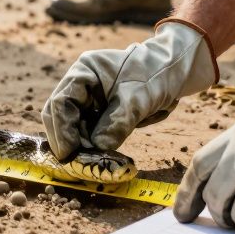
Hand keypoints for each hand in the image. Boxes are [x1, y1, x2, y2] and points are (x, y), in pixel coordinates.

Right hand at [41, 21, 216, 158]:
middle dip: (68, 140)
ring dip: (80, 145)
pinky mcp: (98, 111)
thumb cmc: (156, 75)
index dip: (62, 131)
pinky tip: (100, 155)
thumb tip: (96, 150)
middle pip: (59, 116)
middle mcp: (80, 84)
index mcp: (84, 71)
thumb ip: (116, 124)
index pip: (60, 103)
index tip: (70, 155)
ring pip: (72, 127)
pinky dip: (91, 145)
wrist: (175, 69)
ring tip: (95, 162)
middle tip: (80, 164)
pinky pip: (87, 131)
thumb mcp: (137, 99)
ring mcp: (88, 98)